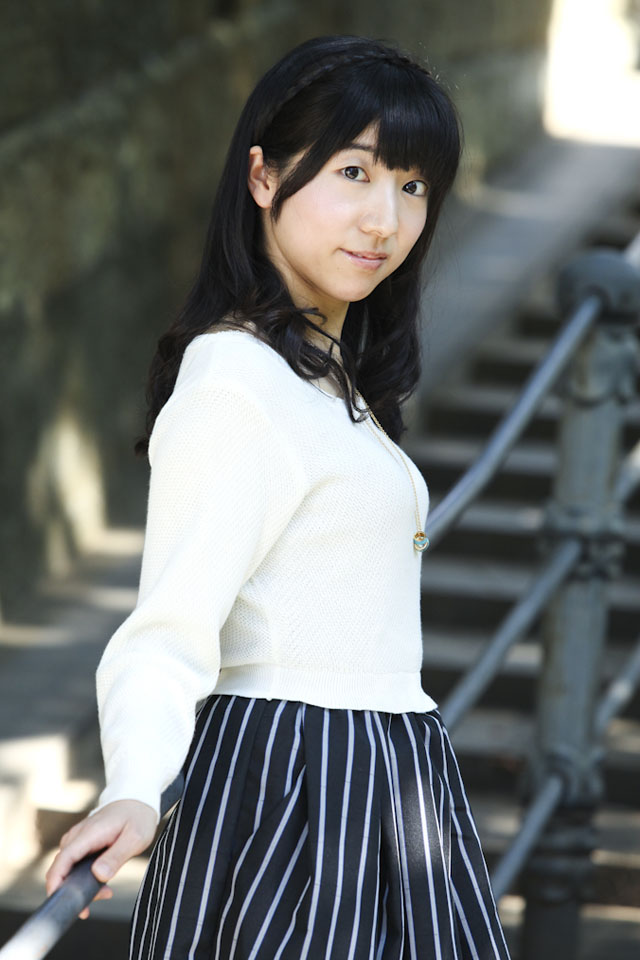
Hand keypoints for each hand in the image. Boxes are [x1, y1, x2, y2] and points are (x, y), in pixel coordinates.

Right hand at [45, 799, 158, 918]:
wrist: (137, 800)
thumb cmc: (137, 817)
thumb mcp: (135, 838)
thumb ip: (116, 856)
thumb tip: (98, 875)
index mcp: (89, 833)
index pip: (63, 860)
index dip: (57, 882)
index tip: (62, 902)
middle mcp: (77, 836)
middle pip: (62, 868)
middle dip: (74, 890)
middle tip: (101, 897)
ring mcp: (78, 839)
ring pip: (68, 869)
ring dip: (81, 886)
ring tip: (106, 892)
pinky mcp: (81, 844)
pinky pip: (74, 865)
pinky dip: (84, 878)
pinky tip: (102, 883)